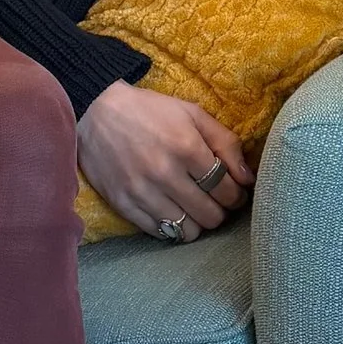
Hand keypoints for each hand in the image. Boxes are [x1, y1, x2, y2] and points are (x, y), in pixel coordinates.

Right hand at [78, 81, 252, 238]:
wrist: (95, 111)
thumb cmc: (150, 111)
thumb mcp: (192, 113)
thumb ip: (225, 142)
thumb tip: (247, 178)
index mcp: (186, 147)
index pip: (227, 190)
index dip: (237, 196)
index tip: (234, 193)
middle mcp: (165, 173)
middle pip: (210, 215)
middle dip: (220, 211)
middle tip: (215, 202)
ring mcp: (142, 192)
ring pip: (187, 231)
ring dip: (196, 223)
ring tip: (194, 209)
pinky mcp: (123, 204)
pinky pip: (159, 233)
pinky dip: (171, 227)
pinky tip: (172, 211)